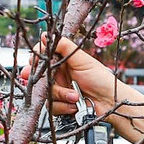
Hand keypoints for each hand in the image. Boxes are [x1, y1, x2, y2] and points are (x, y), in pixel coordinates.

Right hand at [28, 33, 143, 143]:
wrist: (111, 102)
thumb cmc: (101, 79)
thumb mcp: (82, 59)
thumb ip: (63, 46)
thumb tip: (46, 35)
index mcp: (63, 61)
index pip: (42, 57)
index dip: (35, 60)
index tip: (33, 64)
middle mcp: (59, 75)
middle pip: (38, 76)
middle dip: (38, 80)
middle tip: (34, 80)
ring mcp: (59, 91)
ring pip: (44, 93)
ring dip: (60, 95)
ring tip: (74, 96)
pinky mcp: (61, 106)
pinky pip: (52, 107)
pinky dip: (63, 107)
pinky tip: (74, 105)